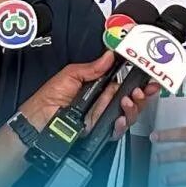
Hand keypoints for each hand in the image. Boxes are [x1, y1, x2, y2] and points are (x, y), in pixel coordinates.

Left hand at [17, 51, 156, 137]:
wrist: (38, 119)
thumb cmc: (49, 98)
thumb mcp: (71, 75)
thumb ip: (93, 67)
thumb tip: (109, 55)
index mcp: (100, 87)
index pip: (125, 83)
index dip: (138, 80)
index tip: (147, 75)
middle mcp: (104, 102)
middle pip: (132, 99)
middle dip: (141, 94)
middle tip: (141, 89)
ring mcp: (103, 117)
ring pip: (128, 115)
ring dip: (132, 107)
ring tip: (127, 100)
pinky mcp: (100, 131)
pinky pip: (117, 130)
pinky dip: (121, 124)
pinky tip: (119, 118)